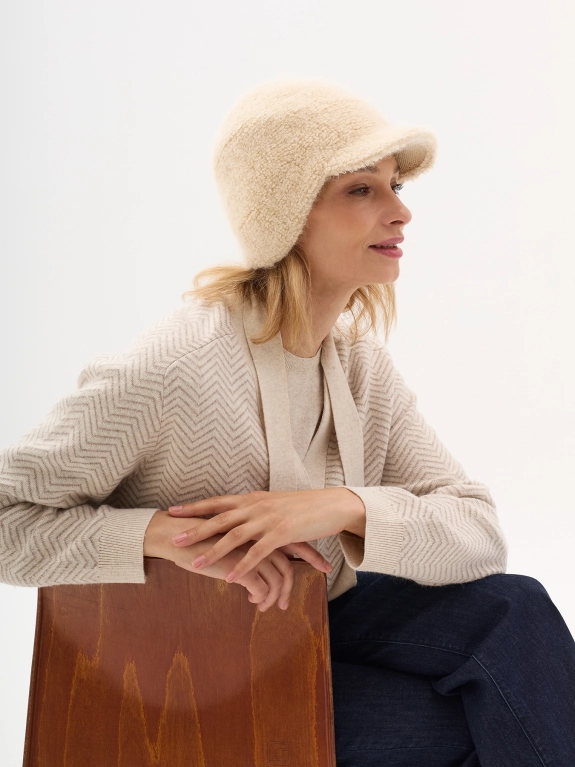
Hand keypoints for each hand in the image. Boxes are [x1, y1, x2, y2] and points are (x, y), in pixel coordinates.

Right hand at [143, 510, 320, 610]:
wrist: (175, 535)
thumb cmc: (199, 536)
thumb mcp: (229, 535)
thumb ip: (246, 541)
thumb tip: (260, 554)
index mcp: (260, 525)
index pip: (294, 540)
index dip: (310, 554)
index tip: (324, 566)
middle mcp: (259, 536)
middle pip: (290, 561)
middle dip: (298, 582)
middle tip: (291, 602)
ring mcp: (250, 550)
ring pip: (278, 577)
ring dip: (277, 596)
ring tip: (271, 608)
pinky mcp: (240, 565)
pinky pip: (261, 587)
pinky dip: (262, 598)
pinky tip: (255, 603)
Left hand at [167, 488, 365, 583]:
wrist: (331, 504)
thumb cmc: (303, 506)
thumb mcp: (274, 503)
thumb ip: (255, 509)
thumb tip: (239, 515)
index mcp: (253, 498)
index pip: (218, 502)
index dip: (195, 507)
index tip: (173, 511)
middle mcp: (257, 506)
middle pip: (220, 518)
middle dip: (195, 529)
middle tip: (175, 539)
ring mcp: (269, 519)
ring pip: (235, 536)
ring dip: (214, 551)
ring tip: (196, 564)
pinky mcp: (283, 533)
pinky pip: (258, 552)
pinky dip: (243, 565)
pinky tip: (231, 577)